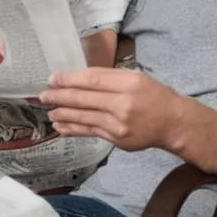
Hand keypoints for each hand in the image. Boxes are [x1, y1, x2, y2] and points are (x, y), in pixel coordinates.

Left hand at [40, 68, 187, 151]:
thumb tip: (75, 79)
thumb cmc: (153, 95)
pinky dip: (72, 128)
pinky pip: (89, 132)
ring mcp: (119, 124)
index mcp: (128, 84)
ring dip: (62, 114)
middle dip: (59, 97)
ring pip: (83, 117)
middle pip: (83, 99)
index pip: (91, 79)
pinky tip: (61, 126)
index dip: (68, 79)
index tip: (52, 79)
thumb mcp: (134, 77)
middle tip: (43, 96)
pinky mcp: (117, 139)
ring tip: (49, 111)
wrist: (174, 123)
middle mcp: (123, 104)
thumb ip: (106, 77)